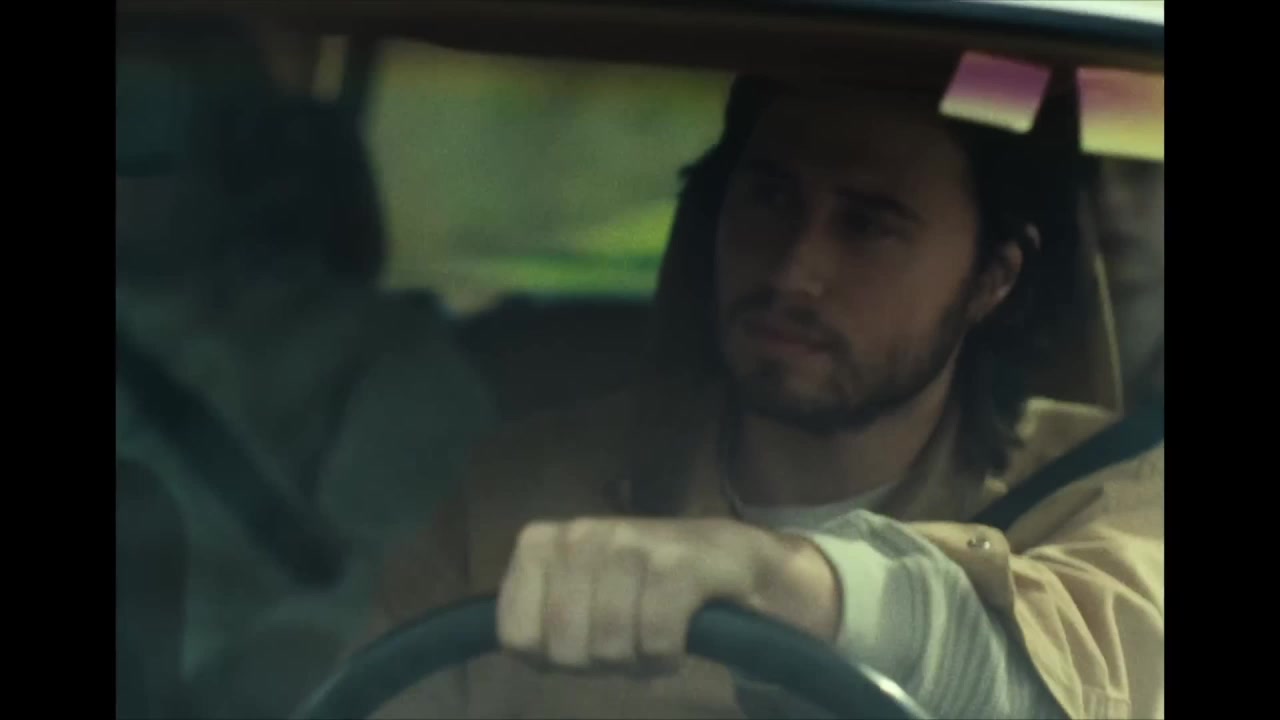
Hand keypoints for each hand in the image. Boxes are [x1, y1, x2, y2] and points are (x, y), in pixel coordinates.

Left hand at [496, 516, 839, 675]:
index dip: (550, 659)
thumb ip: (538, 617)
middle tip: (624, 644)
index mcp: (541, 543)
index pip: (516, 636)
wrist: (731, 559)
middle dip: (597, 663)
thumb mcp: (577, 594)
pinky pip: (655, 639)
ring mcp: (629, 545)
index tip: (581, 643)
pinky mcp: (678, 563)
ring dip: (636, 661)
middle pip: (564, 649)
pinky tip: (676, 643)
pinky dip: (666, 656)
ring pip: (610, 646)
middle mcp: (580, 535)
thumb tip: (519, 651)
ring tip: (651, 639)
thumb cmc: (641, 584)